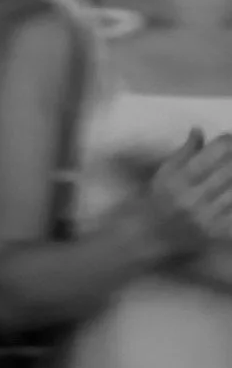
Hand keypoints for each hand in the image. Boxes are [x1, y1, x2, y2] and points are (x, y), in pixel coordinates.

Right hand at [135, 130, 231, 260]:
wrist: (145, 237)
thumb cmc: (152, 200)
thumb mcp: (163, 173)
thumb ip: (183, 152)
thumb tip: (199, 130)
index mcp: (178, 180)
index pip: (212, 155)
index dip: (226, 142)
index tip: (228, 138)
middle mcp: (193, 198)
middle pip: (229, 171)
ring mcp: (207, 217)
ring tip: (229, 174)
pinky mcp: (216, 233)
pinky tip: (229, 194)